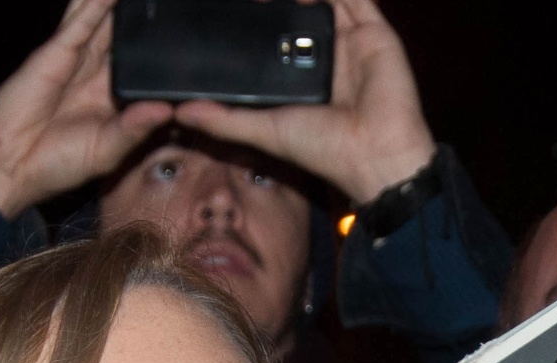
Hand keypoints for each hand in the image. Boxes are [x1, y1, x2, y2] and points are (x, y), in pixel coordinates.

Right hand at [0, 0, 177, 219]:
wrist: (11, 165)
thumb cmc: (56, 164)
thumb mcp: (107, 151)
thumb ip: (135, 129)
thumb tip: (166, 111)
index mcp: (111, 97)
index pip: (140, 65)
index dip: (157, 48)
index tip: (183, 32)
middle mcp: (95, 73)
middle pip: (121, 34)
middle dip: (139, 15)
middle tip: (164, 3)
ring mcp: (75, 58)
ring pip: (101, 19)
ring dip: (115, 4)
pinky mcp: (56, 52)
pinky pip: (80, 21)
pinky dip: (94, 5)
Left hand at [174, 0, 435, 204]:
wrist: (375, 154)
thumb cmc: (323, 151)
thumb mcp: (264, 131)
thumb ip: (224, 119)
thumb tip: (181, 113)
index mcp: (300, 79)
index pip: (272, 40)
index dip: (253, 21)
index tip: (228, 7)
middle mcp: (324, 57)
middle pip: (296, 14)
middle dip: (273, 2)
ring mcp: (350, 42)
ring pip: (323, 1)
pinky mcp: (374, 32)